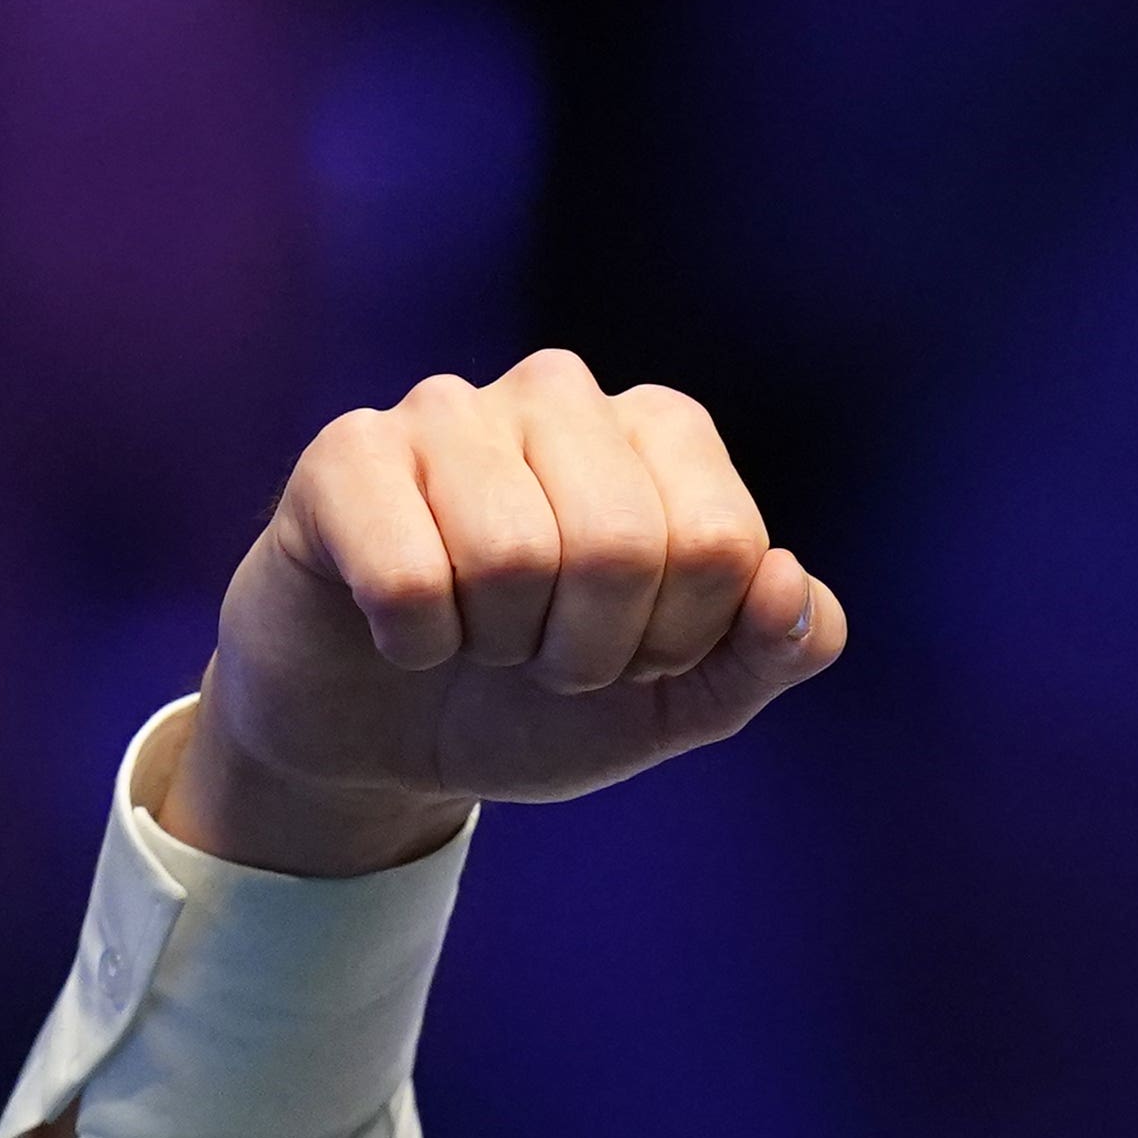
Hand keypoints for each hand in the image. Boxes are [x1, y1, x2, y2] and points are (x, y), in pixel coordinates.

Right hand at [157, 349, 847, 876]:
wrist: (386, 743)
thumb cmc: (537, 700)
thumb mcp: (677, 701)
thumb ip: (770, 653)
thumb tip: (789, 584)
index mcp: (661, 432)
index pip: (725, 545)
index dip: (679, 643)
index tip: (631, 657)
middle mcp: (562, 394)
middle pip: (625, 544)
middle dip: (589, 653)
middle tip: (547, 661)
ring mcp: (448, 411)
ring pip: (515, 554)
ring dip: (499, 645)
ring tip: (477, 637)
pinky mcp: (348, 455)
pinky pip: (410, 574)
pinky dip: (415, 643)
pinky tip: (401, 629)